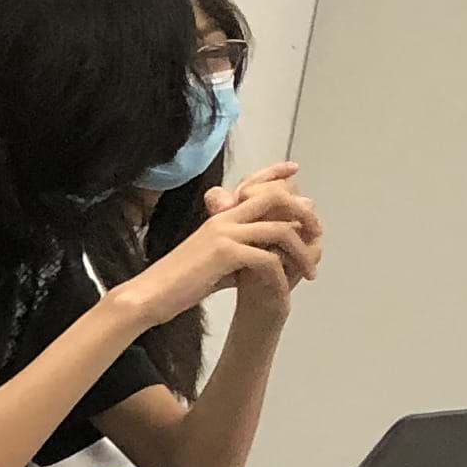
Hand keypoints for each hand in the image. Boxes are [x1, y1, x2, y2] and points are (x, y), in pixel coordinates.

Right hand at [119, 166, 321, 325]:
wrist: (149, 296)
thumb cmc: (176, 283)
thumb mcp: (211, 262)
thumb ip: (237, 254)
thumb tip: (260, 258)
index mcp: (219, 215)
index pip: (252, 183)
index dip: (275, 173)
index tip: (295, 170)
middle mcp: (223, 217)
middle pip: (276, 198)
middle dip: (303, 213)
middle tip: (317, 234)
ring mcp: (224, 233)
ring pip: (279, 229)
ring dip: (301, 250)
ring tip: (311, 269)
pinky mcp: (224, 254)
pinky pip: (267, 257)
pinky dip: (282, 273)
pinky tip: (286, 288)